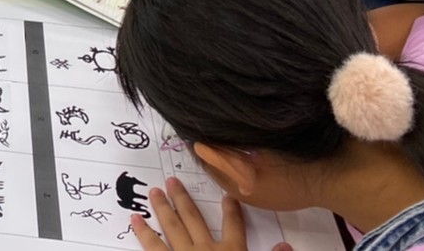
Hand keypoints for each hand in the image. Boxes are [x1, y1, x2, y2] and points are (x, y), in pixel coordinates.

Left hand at [132, 182, 250, 250]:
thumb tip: (288, 245)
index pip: (234, 226)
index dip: (231, 210)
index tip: (227, 196)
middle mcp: (206, 250)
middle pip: (193, 219)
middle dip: (183, 199)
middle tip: (172, 180)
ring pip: (171, 227)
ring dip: (162, 208)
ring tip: (154, 192)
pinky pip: (153, 246)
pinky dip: (143, 232)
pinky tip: (135, 220)